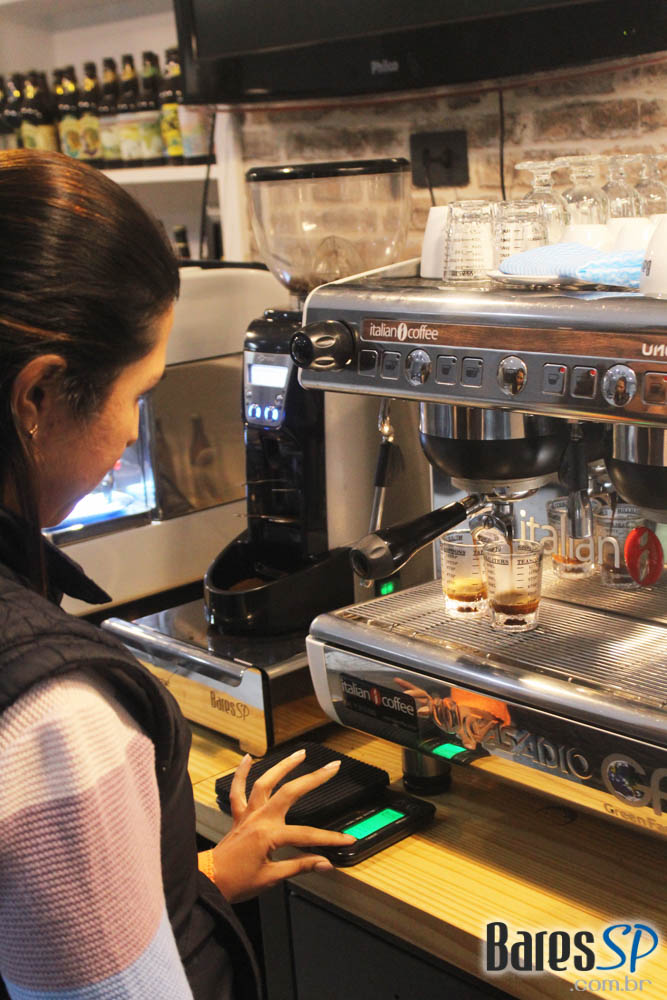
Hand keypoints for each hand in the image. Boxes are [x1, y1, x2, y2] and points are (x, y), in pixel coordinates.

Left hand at [209, 748, 354, 901]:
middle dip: (313, 778)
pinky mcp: (238, 815)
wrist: (209, 881)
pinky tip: (247, 758)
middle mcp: (259, 818)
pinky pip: (238, 790)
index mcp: (269, 835)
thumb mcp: (272, 878)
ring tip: (300, 754)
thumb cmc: (237, 882)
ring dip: (283, 766)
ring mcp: (248, 814)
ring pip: (265, 782)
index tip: (346, 838)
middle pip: (290, 792)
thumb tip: (325, 863)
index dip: (329, 838)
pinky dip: (241, 773)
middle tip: (332, 768)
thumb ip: (300, 866)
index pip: (307, 835)